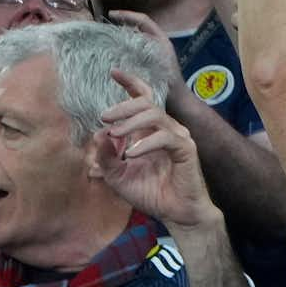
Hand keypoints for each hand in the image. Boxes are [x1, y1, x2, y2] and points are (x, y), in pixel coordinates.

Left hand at [88, 71, 218, 231]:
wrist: (175, 213)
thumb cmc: (150, 193)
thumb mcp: (117, 176)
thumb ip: (106, 157)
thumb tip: (99, 136)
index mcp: (150, 132)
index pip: (143, 100)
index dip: (131, 83)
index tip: (114, 73)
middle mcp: (166, 129)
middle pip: (146, 103)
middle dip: (123, 106)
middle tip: (104, 117)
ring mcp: (178, 137)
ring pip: (155, 116)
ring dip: (131, 123)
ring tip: (115, 135)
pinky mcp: (186, 149)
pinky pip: (165, 138)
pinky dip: (146, 143)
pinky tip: (131, 154)